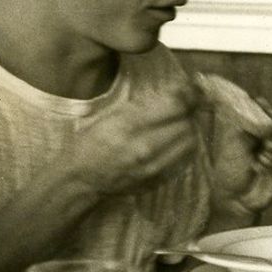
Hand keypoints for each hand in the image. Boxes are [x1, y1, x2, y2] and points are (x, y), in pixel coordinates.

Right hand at [70, 84, 199, 195]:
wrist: (80, 177)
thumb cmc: (93, 140)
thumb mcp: (113, 113)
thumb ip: (145, 104)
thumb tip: (179, 91)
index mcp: (130, 124)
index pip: (176, 106)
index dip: (188, 96)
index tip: (191, 92)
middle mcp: (145, 146)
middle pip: (186, 124)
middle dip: (187, 114)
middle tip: (183, 109)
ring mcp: (152, 167)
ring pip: (189, 143)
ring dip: (188, 131)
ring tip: (179, 126)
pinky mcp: (157, 180)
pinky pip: (184, 161)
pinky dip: (184, 149)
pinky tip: (175, 143)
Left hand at [208, 95, 271, 216]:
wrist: (234, 197)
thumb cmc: (230, 168)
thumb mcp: (233, 141)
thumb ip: (243, 121)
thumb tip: (249, 98)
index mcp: (259, 131)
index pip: (266, 113)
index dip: (264, 107)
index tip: (259, 101)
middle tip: (266, 124)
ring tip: (262, 153)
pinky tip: (262, 164)